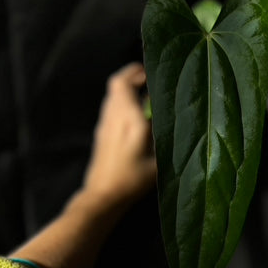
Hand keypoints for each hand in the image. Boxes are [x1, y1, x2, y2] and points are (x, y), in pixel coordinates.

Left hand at [82, 62, 156, 213]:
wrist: (102, 196)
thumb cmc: (132, 180)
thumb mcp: (156, 161)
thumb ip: (162, 135)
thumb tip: (167, 115)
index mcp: (128, 119)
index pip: (125, 83)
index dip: (137, 72)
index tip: (152, 71)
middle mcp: (113, 116)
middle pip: (116, 84)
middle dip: (132, 76)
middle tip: (149, 77)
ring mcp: (104, 124)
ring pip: (112, 95)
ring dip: (126, 88)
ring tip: (145, 92)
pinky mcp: (101, 133)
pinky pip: (110, 107)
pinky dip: (122, 101)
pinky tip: (135, 112)